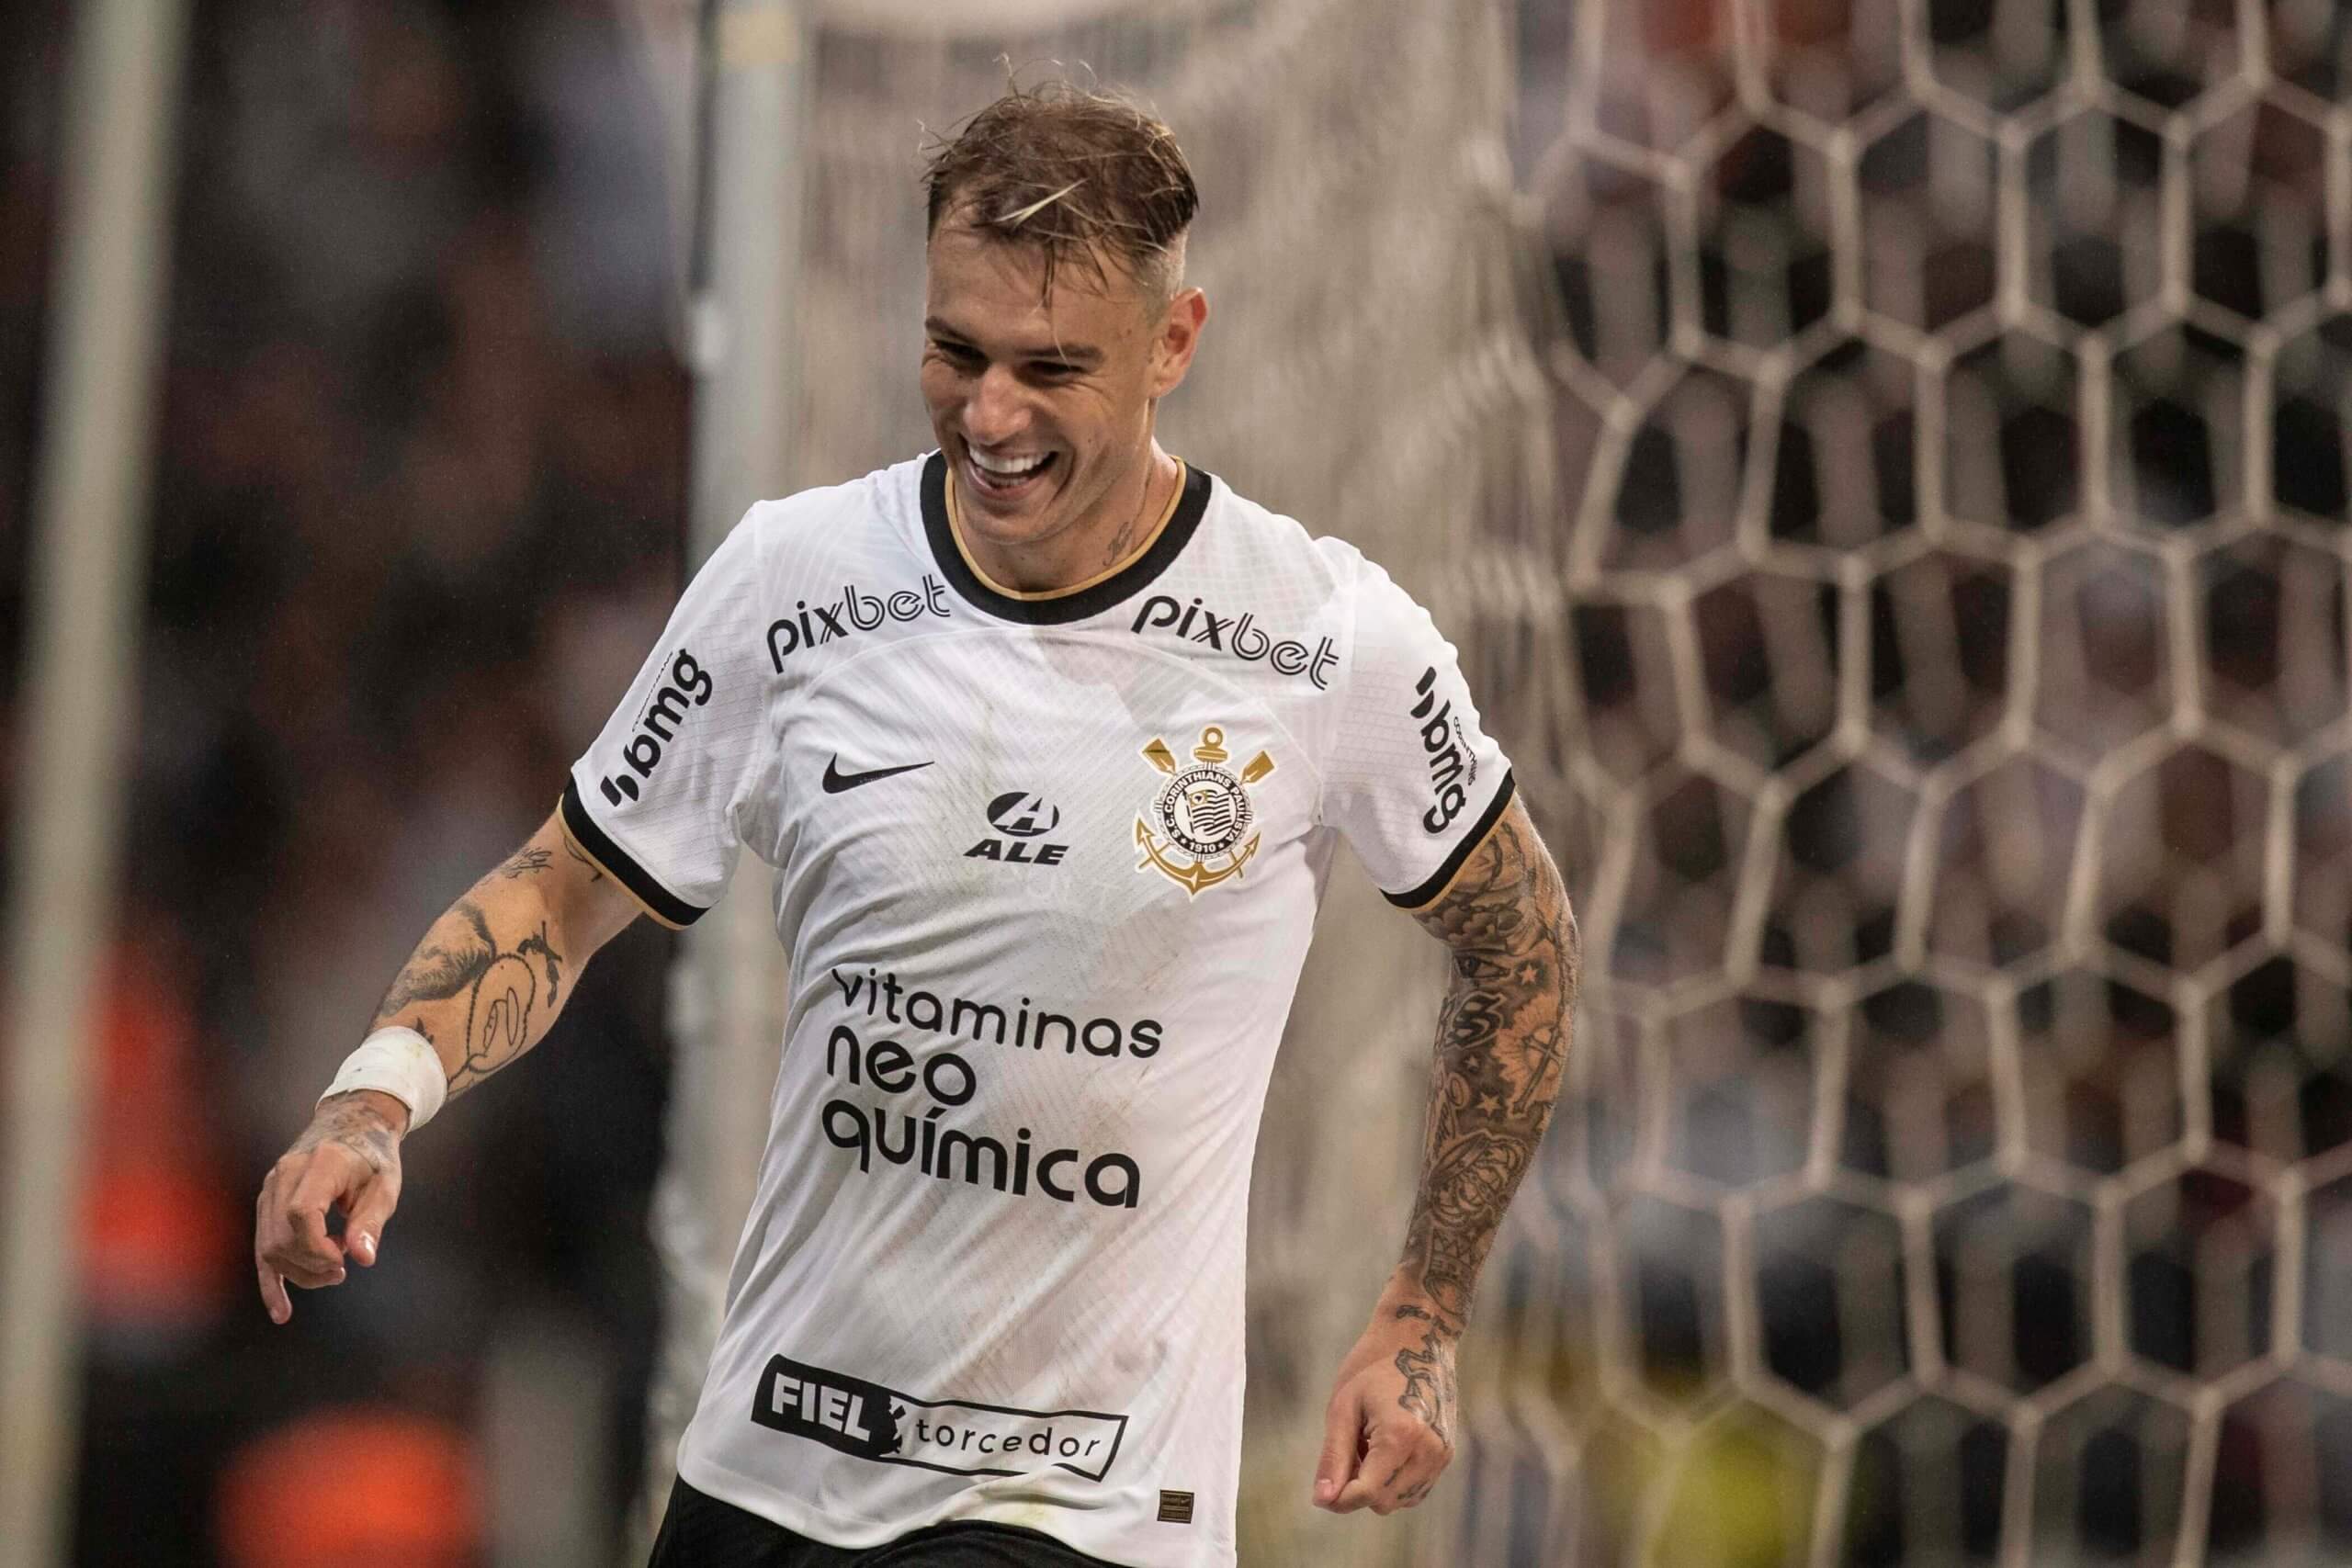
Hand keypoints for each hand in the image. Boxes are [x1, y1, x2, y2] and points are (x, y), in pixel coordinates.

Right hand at [253, 1089, 408, 1323]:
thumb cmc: (374, 1156)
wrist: (352, 1124)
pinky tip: (282, 1311)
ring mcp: (270, 1187)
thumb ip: (372, 1221)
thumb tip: (362, 1259)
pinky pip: (261, 1246)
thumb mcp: (385, 1185)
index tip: (344, 1260)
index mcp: (319, 1164)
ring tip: (332, 1270)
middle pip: (282, 1236)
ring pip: (268, 1245)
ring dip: (299, 1271)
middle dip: (312, 1264)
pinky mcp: (266, 1201)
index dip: (319, 1247)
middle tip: (343, 1269)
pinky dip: (271, 1279)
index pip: (301, 1214)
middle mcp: (285, 1173)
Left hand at [1313, 1290, 1458, 1514]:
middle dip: (1358, 1488)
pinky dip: (1394, 1481)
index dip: (1339, 1498)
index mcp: (1401, 1435)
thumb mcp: (1343, 1407)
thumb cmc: (1373, 1366)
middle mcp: (1428, 1451)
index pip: (1367, 1493)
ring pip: (1400, 1501)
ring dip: (1377, 1485)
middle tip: (1349, 1447)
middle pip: (1383, 1503)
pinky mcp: (1447, 1454)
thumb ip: (1334, 1457)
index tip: (1321, 1490)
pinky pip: (1414, 1490)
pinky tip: (1386, 1447)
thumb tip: (1323, 1500)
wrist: (1419, 1337)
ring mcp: (1442, 1454)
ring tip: (1370, 1441)